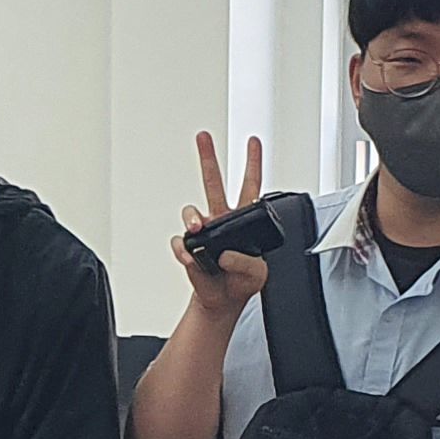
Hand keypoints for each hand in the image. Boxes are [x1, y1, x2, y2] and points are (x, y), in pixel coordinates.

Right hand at [176, 131, 268, 320]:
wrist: (223, 301)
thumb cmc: (242, 282)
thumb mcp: (258, 274)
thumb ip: (247, 263)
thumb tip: (225, 254)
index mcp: (243, 220)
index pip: (250, 185)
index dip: (252, 163)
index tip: (253, 142)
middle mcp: (221, 220)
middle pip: (213, 182)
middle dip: (208, 157)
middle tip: (203, 137)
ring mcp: (203, 233)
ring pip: (191, 212)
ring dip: (192, 218)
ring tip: (196, 228)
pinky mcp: (188, 249)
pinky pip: (180, 243)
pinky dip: (184, 251)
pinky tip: (192, 259)